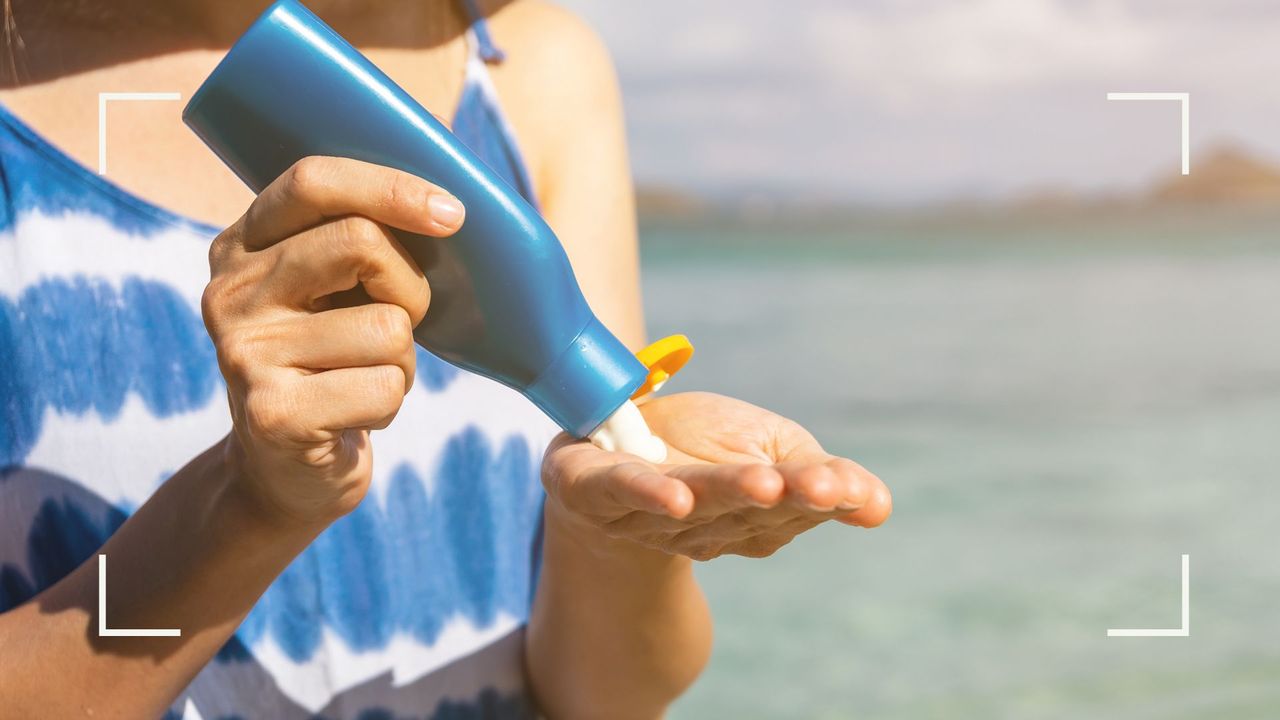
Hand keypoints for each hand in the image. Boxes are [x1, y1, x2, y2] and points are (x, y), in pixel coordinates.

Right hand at [203, 156, 464, 524]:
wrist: (285, 473)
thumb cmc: (332, 363)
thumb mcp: (333, 292)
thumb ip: (363, 239)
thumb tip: (446, 205)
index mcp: (242, 245)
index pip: (313, 182)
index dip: (390, 187)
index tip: (451, 214)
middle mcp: (231, 292)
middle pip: (361, 243)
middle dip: (410, 287)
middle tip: (401, 322)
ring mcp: (245, 353)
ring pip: (387, 326)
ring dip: (402, 360)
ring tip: (364, 378)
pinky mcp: (273, 414)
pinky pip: (385, 386)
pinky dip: (391, 403)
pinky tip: (354, 415)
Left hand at [542, 392, 890, 559]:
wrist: (603, 440)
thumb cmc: (698, 448)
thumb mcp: (768, 447)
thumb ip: (818, 475)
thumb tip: (881, 505)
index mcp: (752, 517)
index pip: (796, 506)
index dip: (825, 497)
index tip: (854, 488)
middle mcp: (704, 523)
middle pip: (751, 509)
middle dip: (788, 497)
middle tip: (824, 488)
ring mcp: (647, 511)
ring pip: (695, 501)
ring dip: (729, 494)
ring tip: (764, 485)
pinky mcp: (595, 488)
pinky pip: (622, 491)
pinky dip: (648, 495)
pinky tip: (674, 497)